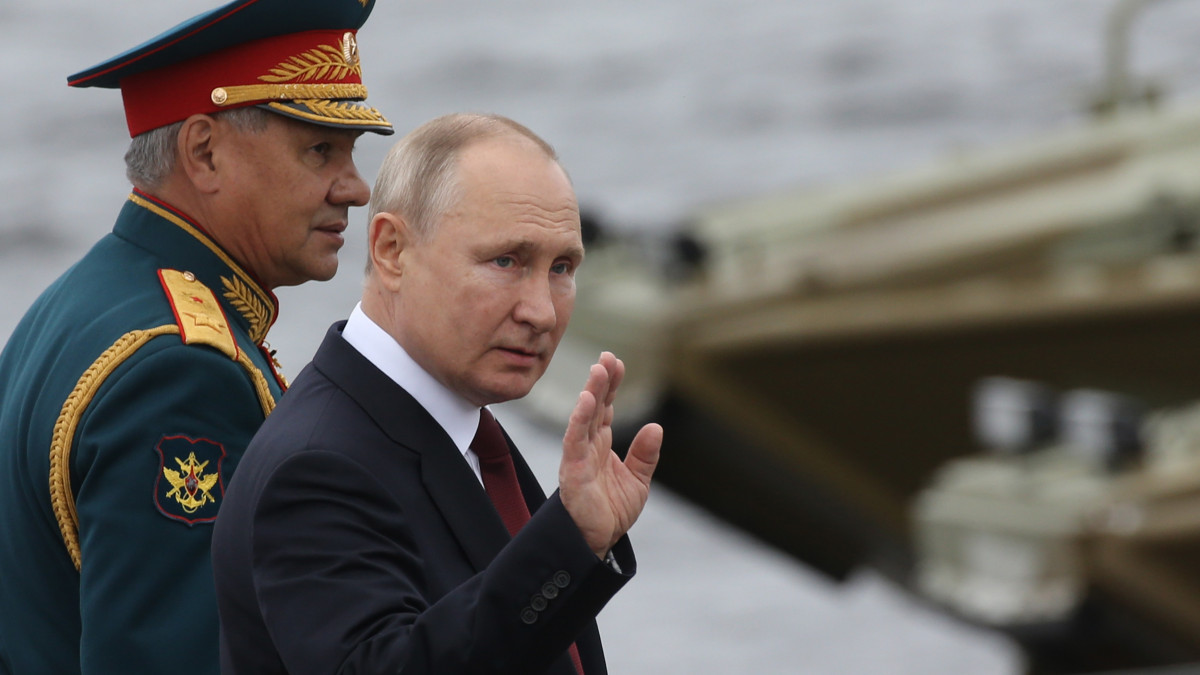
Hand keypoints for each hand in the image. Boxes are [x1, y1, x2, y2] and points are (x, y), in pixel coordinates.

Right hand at [559, 352, 662, 557]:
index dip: (611, 385)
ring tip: (599, 370)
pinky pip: (574, 440)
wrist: (597, 541)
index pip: (605, 408)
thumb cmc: (611, 512)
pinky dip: (579, 419)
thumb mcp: (638, 480)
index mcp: (602, 445)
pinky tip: (587, 401)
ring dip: (591, 393)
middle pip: (594, 406)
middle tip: (607, 357)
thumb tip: (655, 426)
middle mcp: (588, 446)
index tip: (616, 362)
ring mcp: (578, 456)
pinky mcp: (572, 470)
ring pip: (584, 417)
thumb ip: (645, 454)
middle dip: (601, 380)